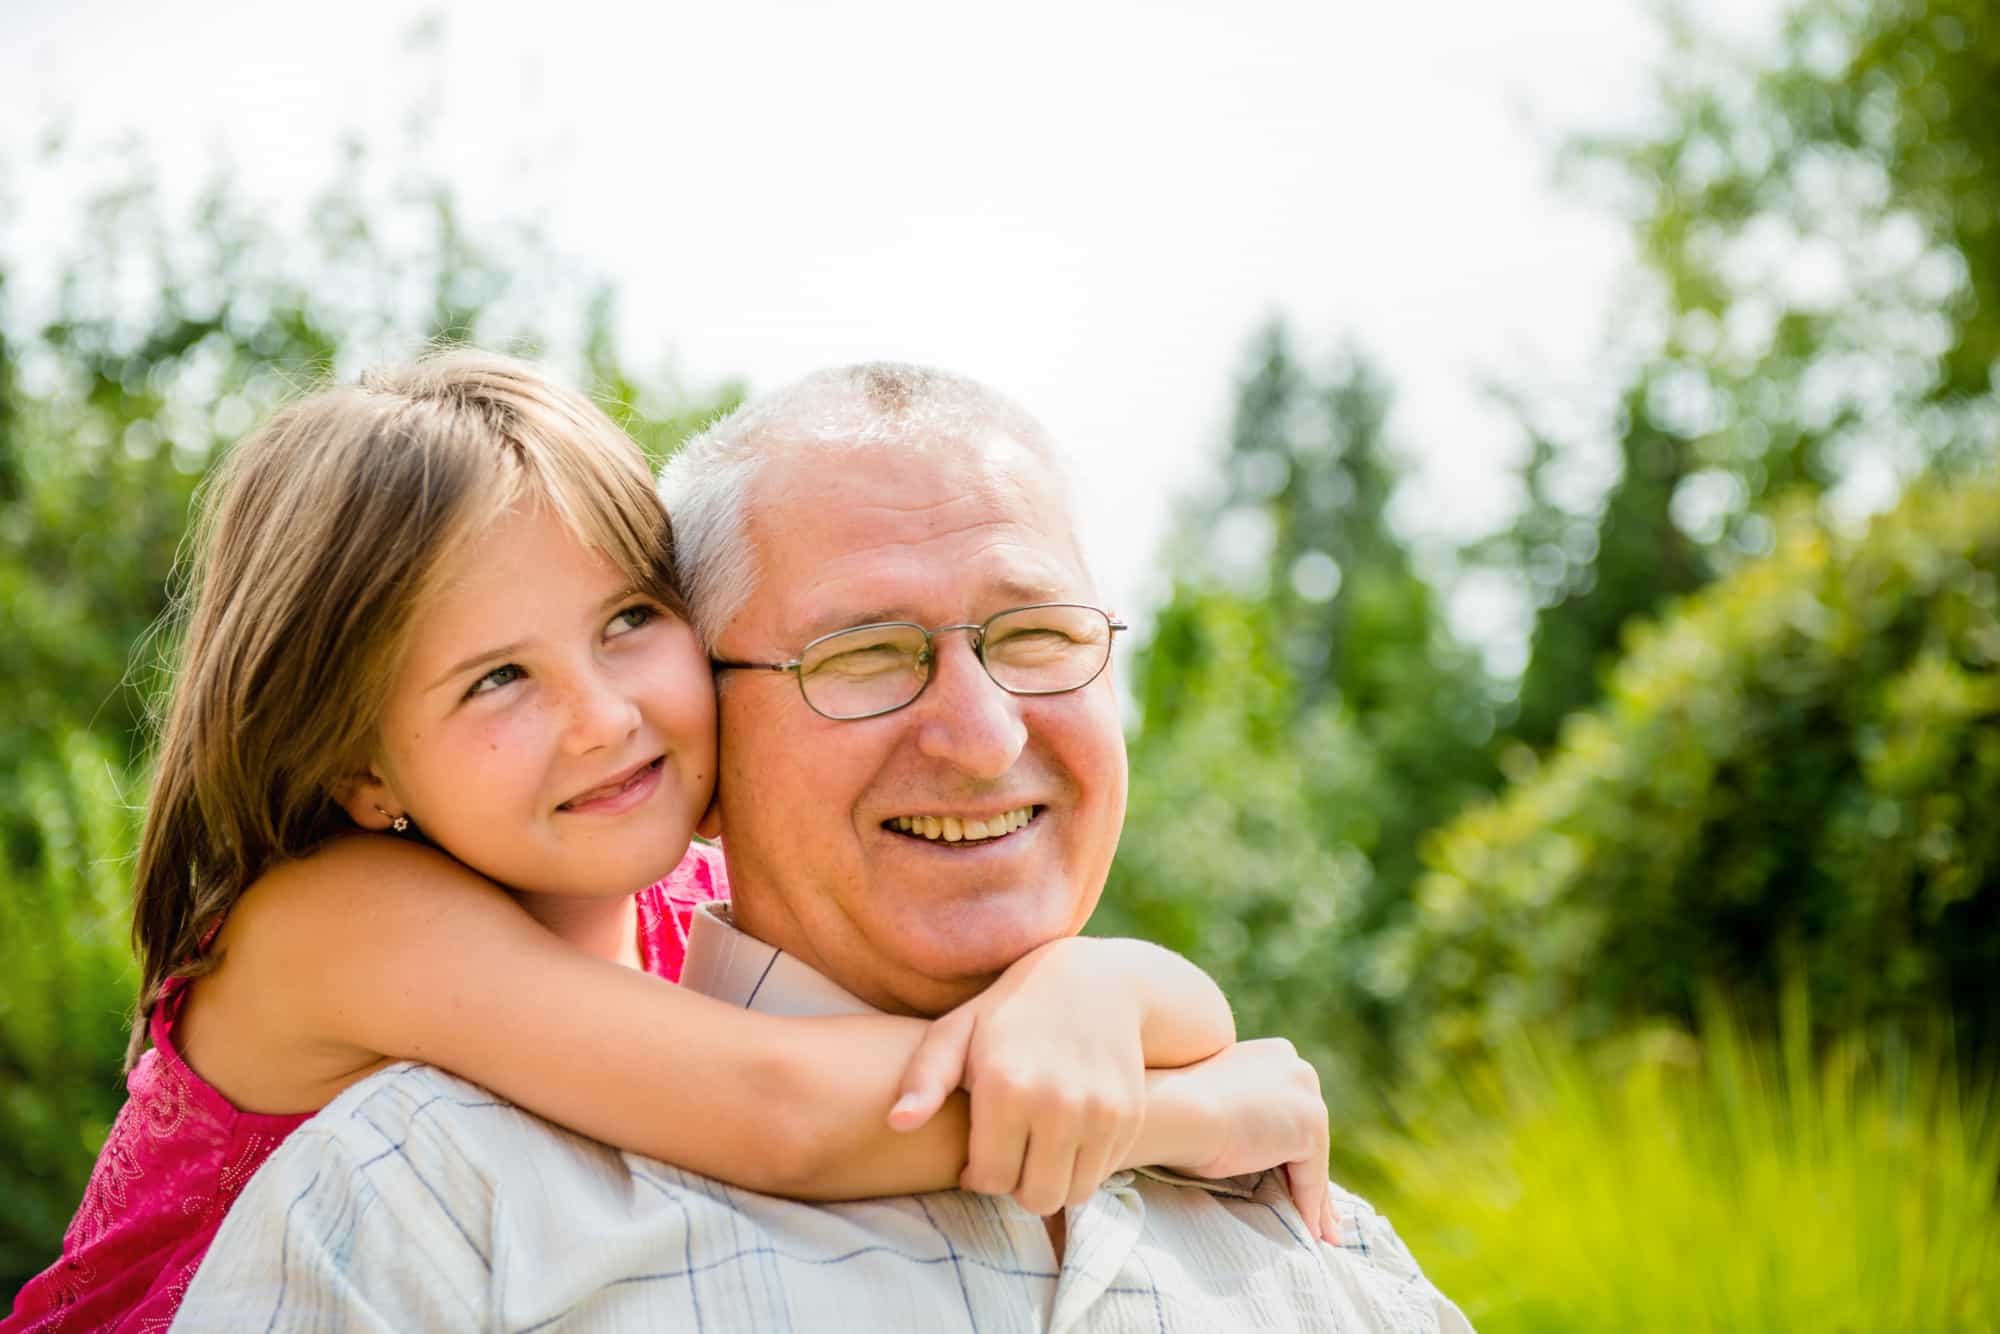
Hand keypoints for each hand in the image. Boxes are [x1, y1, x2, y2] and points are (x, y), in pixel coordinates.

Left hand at [890, 937, 1145, 1214]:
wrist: (1095, 982)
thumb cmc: (1009, 1012)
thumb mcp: (957, 1031)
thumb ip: (923, 1079)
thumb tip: (897, 1123)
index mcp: (1004, 1087)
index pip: (991, 1180)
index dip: (979, 1173)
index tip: (979, 1153)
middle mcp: (1055, 1104)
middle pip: (1035, 1198)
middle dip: (1017, 1184)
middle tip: (1010, 1153)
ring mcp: (1098, 1111)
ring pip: (1071, 1194)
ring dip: (1052, 1180)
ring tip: (1037, 1147)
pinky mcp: (1127, 1115)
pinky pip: (1101, 1172)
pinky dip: (1083, 1164)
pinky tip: (1068, 1131)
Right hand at [1148, 1037, 1337, 1243]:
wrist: (1175, 1108)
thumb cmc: (1174, 1110)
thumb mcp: (1213, 1105)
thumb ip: (1239, 1116)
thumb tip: (1244, 1149)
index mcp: (1270, 1054)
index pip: (1287, 1110)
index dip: (1288, 1146)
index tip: (1289, 1174)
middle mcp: (1295, 1065)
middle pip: (1306, 1131)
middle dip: (1310, 1171)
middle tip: (1317, 1210)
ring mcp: (1306, 1094)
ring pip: (1313, 1157)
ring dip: (1314, 1196)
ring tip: (1319, 1229)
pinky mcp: (1310, 1126)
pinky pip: (1313, 1178)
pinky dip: (1311, 1206)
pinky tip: (1310, 1231)